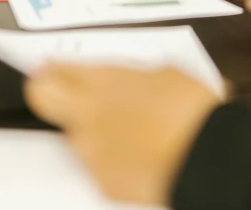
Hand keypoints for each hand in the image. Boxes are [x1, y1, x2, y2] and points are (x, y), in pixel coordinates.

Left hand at [25, 64, 220, 205]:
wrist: (208, 158)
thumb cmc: (194, 112)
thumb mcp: (168, 73)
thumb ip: (137, 75)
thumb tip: (131, 78)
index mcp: (107, 78)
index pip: (58, 68)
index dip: (52, 68)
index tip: (49, 69)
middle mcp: (89, 111)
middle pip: (42, 95)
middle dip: (45, 90)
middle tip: (54, 89)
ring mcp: (91, 149)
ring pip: (73, 134)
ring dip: (90, 129)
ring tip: (127, 131)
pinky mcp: (100, 181)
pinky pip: (96, 164)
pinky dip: (111, 158)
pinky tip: (137, 154)